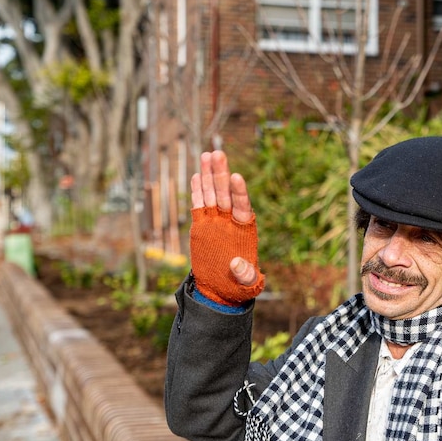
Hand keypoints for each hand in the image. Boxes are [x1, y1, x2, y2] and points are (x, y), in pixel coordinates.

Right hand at [189, 150, 264, 303]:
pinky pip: (199, 205)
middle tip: (218, 153)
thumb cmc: (239, 284)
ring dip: (208, 175)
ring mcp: (215, 222)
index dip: (240, 192)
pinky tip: (195, 175)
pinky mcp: (201, 226)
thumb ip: (245, 274)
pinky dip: (197, 191)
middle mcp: (230, 221)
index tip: (236, 176)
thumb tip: (237, 264)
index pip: (242, 206)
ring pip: (211, 194)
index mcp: (244, 230)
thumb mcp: (246, 283)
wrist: (222, 287)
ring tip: (207, 155)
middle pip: (225, 193)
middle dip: (221, 174)